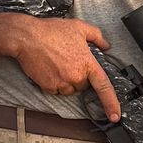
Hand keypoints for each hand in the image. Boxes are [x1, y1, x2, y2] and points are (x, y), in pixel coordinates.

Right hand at [5, 16, 119, 121]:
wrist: (27, 37)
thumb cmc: (50, 31)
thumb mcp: (79, 27)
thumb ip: (97, 36)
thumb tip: (106, 45)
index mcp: (87, 63)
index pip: (104, 86)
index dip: (112, 103)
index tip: (115, 115)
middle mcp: (76, 76)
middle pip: (83, 85)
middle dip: (78, 76)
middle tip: (68, 61)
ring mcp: (62, 83)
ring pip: (69, 89)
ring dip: (66, 81)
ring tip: (56, 63)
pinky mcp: (49, 87)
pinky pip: (55, 90)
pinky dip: (53, 82)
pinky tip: (48, 68)